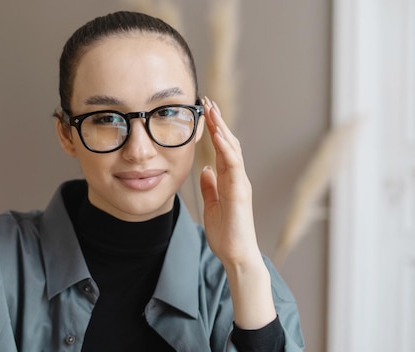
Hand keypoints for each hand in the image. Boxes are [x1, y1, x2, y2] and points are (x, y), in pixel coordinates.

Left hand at [199, 96, 261, 268]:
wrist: (236, 255)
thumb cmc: (226, 234)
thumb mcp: (212, 205)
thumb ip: (210, 187)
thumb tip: (206, 171)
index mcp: (229, 180)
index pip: (222, 149)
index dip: (215, 130)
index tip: (206, 112)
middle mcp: (237, 178)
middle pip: (228, 143)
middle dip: (219, 122)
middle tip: (208, 101)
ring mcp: (241, 184)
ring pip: (233, 149)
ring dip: (222, 129)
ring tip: (213, 110)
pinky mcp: (240, 192)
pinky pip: (234, 166)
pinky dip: (226, 149)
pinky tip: (219, 136)